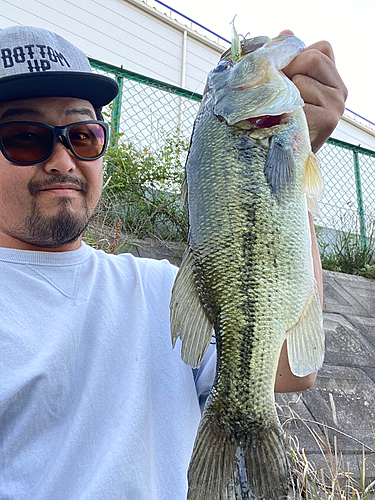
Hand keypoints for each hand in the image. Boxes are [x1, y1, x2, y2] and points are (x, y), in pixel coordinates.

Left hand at [279, 30, 347, 152]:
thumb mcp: (285, 88)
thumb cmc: (282, 121)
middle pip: (313, 58)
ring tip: (280, 113)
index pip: (320, 48)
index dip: (297, 57)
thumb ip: (287, 61)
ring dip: (284, 95)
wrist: (285, 158)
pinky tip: (284, 124)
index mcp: (332, 79)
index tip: (283, 75)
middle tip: (277, 94)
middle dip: (288, 71)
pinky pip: (299, 102)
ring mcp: (336, 105)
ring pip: (302, 80)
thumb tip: (287, 31)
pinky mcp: (328, 120)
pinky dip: (285, 112)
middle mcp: (340, 90)